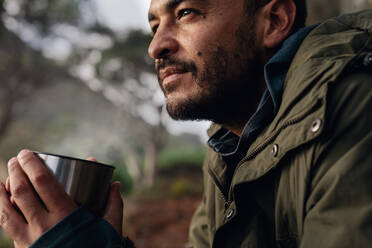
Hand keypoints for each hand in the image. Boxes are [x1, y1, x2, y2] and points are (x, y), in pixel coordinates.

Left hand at [0, 150, 123, 247]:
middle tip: (16, 159)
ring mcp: (30, 238)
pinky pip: (7, 225)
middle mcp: (44, 224)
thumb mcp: (109, 229)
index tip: (27, 153)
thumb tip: (116, 184)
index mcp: (66, 215)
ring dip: (3, 189)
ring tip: (3, 177)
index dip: (32, 165)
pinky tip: (0, 200)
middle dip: (16, 171)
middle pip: (22, 191)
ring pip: (8, 209)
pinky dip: (1, 209)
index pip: (43, 182)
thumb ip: (113, 205)